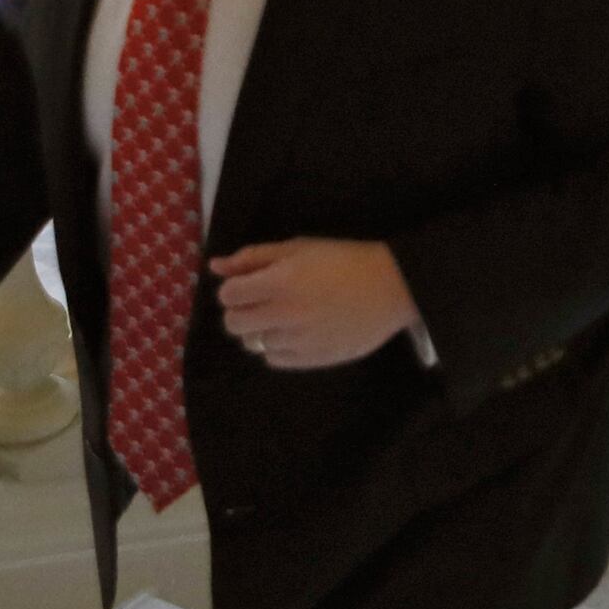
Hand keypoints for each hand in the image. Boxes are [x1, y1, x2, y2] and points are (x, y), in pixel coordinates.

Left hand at [211, 237, 419, 369]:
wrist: (393, 288)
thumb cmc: (344, 260)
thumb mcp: (299, 248)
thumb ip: (254, 257)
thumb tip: (215, 266)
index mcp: (280, 281)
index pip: (228, 296)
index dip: (233, 289)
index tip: (248, 284)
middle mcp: (285, 314)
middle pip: (234, 323)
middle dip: (240, 311)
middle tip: (261, 302)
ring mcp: (298, 340)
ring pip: (253, 343)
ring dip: (260, 329)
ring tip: (284, 316)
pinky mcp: (312, 359)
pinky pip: (274, 359)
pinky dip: (278, 346)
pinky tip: (297, 331)